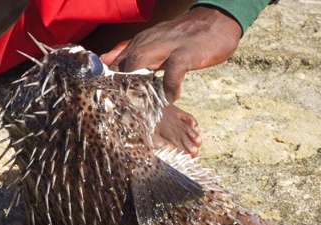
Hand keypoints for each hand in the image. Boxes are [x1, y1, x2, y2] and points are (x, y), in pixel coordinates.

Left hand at [101, 7, 241, 101]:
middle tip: (122, 108)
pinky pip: (173, 70)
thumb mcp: (153, 44)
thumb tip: (105, 61)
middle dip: (118, 85)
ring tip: (140, 105)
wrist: (215, 20)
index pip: (115, 62)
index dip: (109, 82)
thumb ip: (131, 53)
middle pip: (123, 63)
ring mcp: (167, 46)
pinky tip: (171, 98)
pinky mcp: (186, 52)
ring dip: (136, 83)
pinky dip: (170, 86)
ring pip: (140, 61)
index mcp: (140, 42)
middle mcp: (149, 42)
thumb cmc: (184, 38)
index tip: (109, 101)